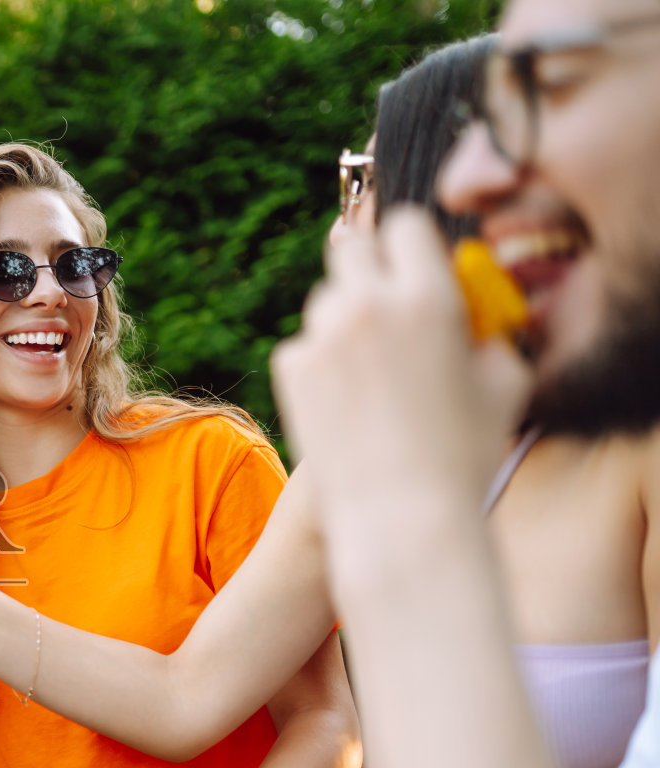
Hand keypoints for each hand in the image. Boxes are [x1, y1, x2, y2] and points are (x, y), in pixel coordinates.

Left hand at [271, 208, 532, 532]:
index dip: (413, 246)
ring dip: (344, 316)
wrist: (402, 516)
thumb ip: (489, 326)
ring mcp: (322, 335)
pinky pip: (304, 343)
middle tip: (383, 298)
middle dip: (369, 265)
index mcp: (428, 296)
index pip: (406, 224)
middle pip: (352, 246)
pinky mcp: (290, 367)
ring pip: (325, 297)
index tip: (416, 266)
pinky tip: (346, 400)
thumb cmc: (465, 454)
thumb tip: (473, 307)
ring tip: (371, 366)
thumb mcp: (506, 381)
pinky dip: (321, 360)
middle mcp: (368, 304)